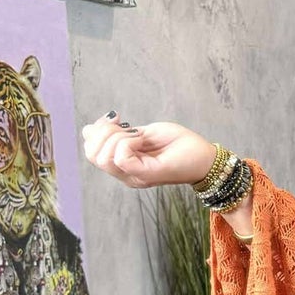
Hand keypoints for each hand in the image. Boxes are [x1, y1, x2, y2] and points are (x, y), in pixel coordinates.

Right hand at [80, 113, 216, 188]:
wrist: (204, 156)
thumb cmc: (177, 144)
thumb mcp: (141, 133)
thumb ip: (117, 134)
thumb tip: (90, 129)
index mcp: (123, 165)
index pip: (90, 151)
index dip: (96, 130)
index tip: (116, 118)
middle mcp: (125, 174)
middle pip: (92, 155)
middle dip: (103, 133)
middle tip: (126, 126)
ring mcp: (134, 176)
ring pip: (103, 157)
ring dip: (115, 137)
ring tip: (136, 134)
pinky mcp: (146, 175)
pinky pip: (121, 158)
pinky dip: (127, 142)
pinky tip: (141, 138)